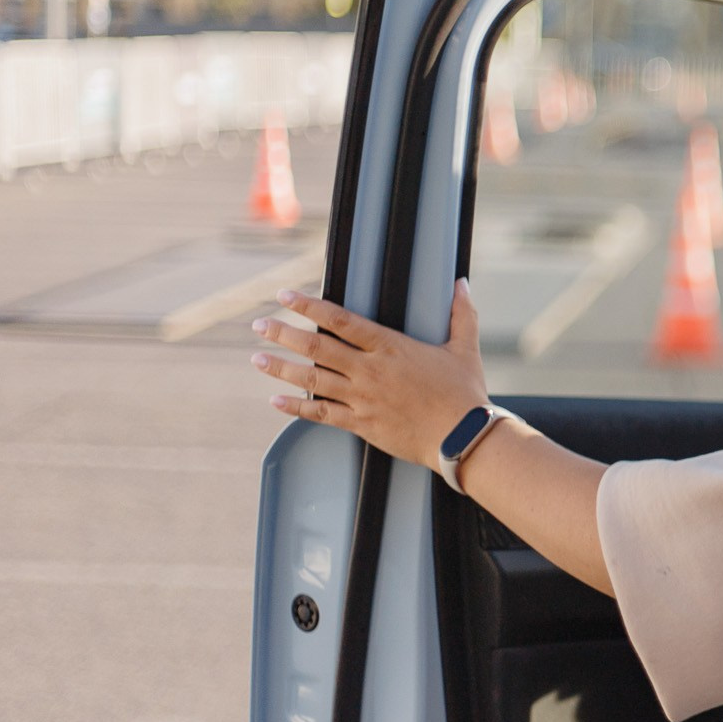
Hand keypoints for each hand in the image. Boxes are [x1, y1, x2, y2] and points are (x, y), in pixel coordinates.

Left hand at [253, 279, 490, 470]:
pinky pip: (321, 414)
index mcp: (391, 347)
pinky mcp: (362, 423)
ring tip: (257, 359)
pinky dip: (295, 408)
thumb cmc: (465, 393)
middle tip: (259, 325)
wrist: (464, 437)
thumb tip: (462, 284)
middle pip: (316, 347)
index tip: (286, 296)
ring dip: (280, 368)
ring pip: (312, 379)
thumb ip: (460, 314)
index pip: (340, 320)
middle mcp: (370, 370)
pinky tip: (276, 401)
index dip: (309, 306)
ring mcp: (363, 398)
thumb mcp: (465, 348)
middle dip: (283, 333)